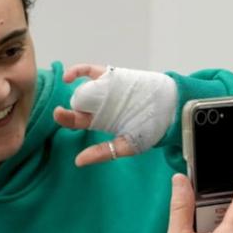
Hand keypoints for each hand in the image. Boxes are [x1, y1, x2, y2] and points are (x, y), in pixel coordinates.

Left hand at [53, 63, 177, 166]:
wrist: (172, 107)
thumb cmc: (152, 129)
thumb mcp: (128, 145)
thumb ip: (104, 153)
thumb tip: (78, 162)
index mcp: (101, 121)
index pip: (77, 121)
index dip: (66, 119)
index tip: (59, 116)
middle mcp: (99, 105)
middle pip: (77, 105)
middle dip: (66, 109)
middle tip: (59, 113)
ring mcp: (104, 89)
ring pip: (82, 88)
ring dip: (73, 91)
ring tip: (68, 95)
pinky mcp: (112, 76)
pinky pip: (90, 71)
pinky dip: (77, 71)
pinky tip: (68, 77)